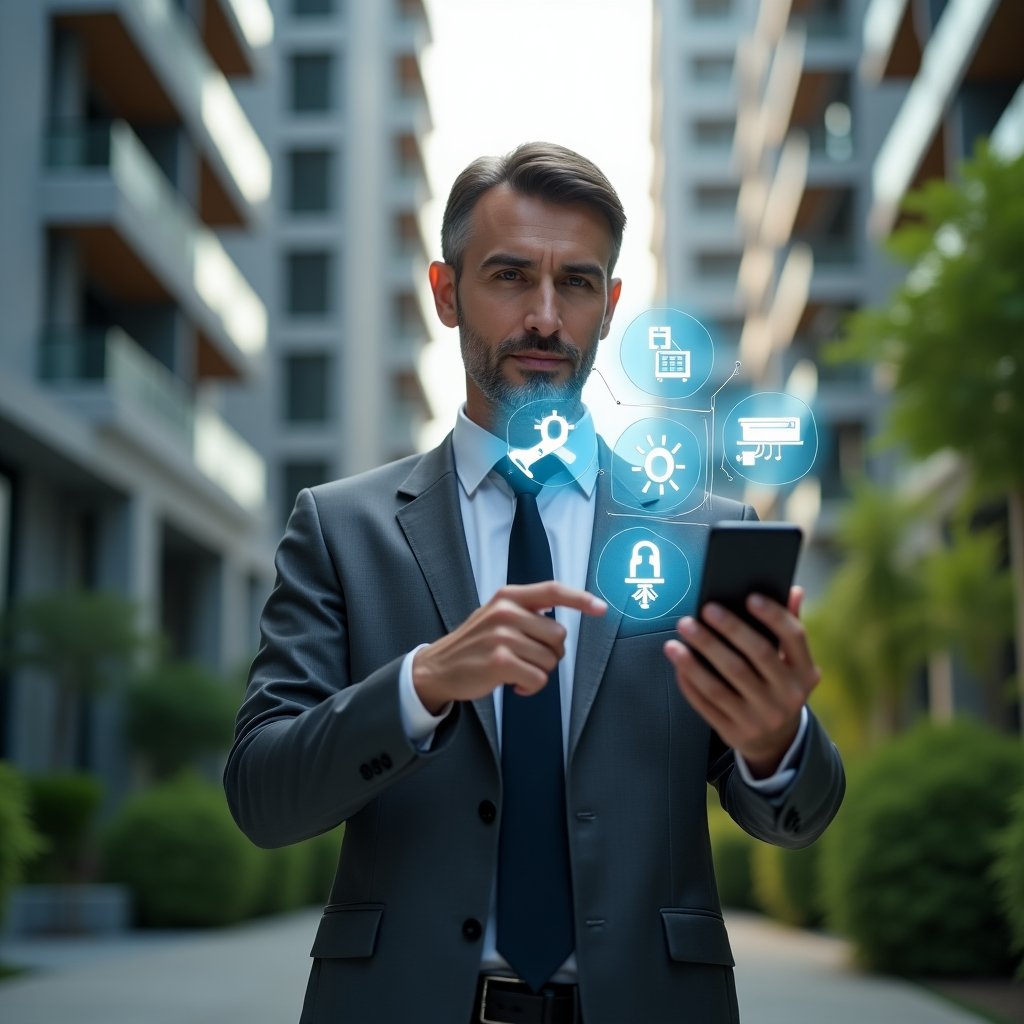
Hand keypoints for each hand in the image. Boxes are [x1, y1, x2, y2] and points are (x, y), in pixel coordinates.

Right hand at [412, 582, 606, 713]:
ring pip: (550, 659)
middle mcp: (506, 611)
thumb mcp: (496, 615)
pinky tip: (514, 684)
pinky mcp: (499, 661)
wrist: (438, 668)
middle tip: (528, 657)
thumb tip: (562, 619)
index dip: (580, 599)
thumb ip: (527, 611)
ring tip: (516, 670)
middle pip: (558, 634)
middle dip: (551, 652)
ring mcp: (502, 636)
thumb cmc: (475, 644)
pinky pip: (539, 678)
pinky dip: (531, 688)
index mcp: (508, 596)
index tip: (601, 608)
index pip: (553, 591)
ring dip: (539, 671)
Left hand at [663, 587, 819, 777]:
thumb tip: (794, 591)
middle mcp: (788, 696)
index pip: (794, 638)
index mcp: (805, 673)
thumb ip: (789, 627)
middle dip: (728, 630)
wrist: (775, 740)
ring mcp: (761, 718)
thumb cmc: (778, 685)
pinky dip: (690, 682)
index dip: (774, 616)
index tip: (750, 597)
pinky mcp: (736, 732)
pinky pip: (707, 704)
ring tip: (678, 637)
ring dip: (696, 658)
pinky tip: (678, 664)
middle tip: (703, 611)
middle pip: (756, 656)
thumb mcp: (792, 663)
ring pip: (724, 683)